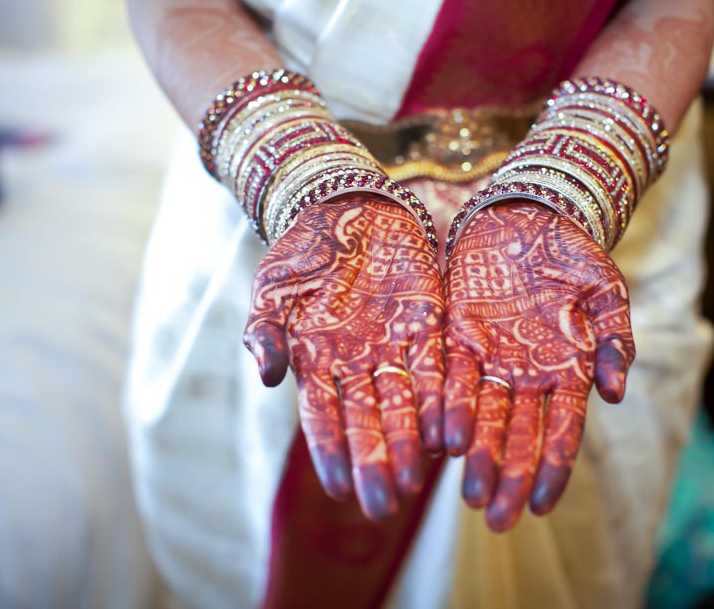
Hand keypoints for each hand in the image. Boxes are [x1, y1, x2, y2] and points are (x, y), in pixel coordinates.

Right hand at [245, 194, 444, 520]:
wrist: (344, 205)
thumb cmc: (300, 250)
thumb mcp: (272, 288)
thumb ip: (265, 332)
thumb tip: (266, 378)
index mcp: (315, 362)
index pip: (322, 418)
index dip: (331, 453)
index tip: (340, 490)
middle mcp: (356, 365)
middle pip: (366, 423)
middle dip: (375, 464)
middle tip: (383, 507)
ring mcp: (393, 347)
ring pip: (403, 405)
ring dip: (409, 443)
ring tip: (416, 481)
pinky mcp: (428, 325)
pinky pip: (436, 368)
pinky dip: (440, 399)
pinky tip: (447, 432)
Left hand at [442, 200, 634, 530]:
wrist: (530, 210)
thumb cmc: (574, 251)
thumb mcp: (606, 292)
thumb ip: (614, 342)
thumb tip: (615, 395)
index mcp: (567, 370)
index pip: (561, 431)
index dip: (551, 468)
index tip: (540, 505)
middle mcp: (527, 374)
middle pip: (517, 436)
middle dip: (508, 477)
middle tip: (496, 519)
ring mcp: (491, 358)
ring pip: (482, 418)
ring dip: (476, 456)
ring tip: (469, 495)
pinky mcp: (456, 337)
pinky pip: (450, 379)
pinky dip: (447, 409)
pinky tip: (441, 441)